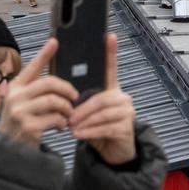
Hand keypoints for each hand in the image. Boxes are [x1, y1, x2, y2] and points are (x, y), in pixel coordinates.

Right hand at [0, 39, 80, 146]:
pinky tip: (60, 126)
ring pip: (54, 101)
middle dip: (67, 89)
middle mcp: (15, 97)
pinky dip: (62, 122)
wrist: (10, 151)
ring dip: (66, 108)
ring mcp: (20, 112)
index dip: (44, 54)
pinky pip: (55, 118)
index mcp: (16, 88)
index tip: (55, 41)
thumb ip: (38, 91)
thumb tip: (61, 82)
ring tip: (67, 115)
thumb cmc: (22, 124)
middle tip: (75, 96)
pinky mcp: (28, 127)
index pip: (32, 67)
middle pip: (49, 83)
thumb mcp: (24, 103)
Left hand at [67, 33, 138, 165]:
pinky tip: (79, 135)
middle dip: (81, 109)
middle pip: (100, 98)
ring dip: (83, 121)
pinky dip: (89, 131)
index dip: (111, 52)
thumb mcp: (86, 115)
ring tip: (71, 128)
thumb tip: (61, 96)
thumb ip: (79, 104)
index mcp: (112, 90)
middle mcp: (122, 97)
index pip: (111, 68)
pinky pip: (105, 127)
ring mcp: (127, 111)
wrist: (112, 153)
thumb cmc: (97, 130)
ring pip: (101, 113)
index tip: (109, 36)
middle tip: (67, 118)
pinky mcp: (127, 127)